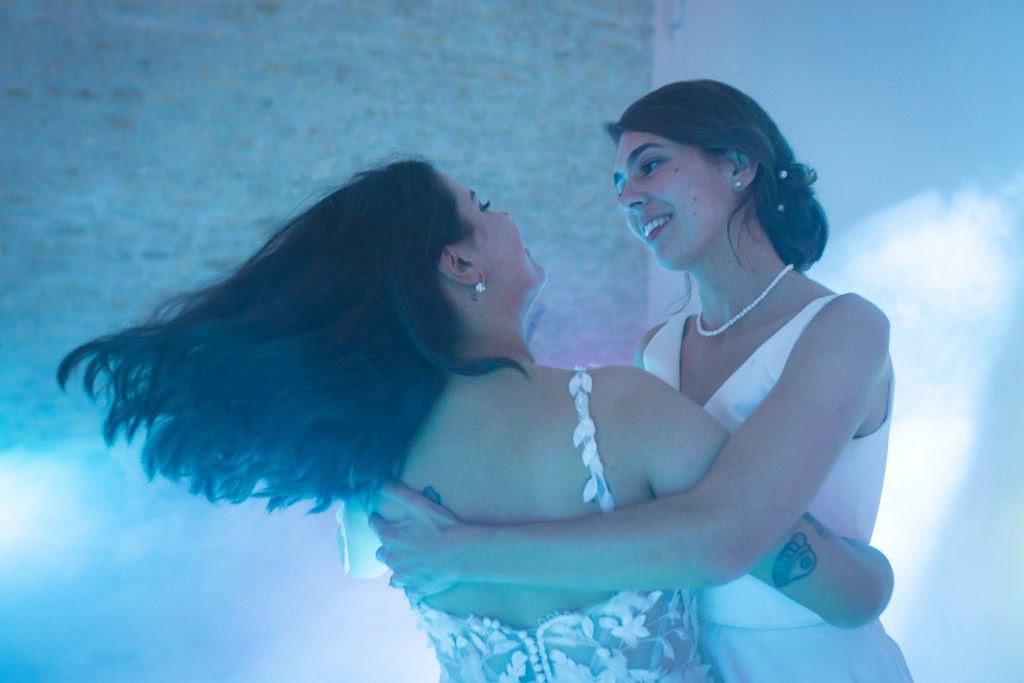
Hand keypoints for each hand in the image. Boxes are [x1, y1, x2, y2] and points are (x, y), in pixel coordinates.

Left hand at [369, 482, 466, 599]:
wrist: (462, 553)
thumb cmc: (441, 526)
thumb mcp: (419, 504)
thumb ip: (397, 492)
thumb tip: (380, 483)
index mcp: (389, 537)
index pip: (374, 524)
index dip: (378, 520)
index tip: (381, 518)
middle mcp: (392, 558)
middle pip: (381, 552)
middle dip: (388, 546)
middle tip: (401, 542)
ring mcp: (403, 576)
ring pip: (393, 573)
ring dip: (399, 567)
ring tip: (411, 562)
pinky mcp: (416, 589)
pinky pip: (408, 589)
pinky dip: (412, 584)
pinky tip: (420, 578)